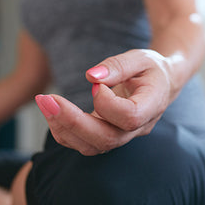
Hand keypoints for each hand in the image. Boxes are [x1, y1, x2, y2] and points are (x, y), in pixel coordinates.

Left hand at [35, 49, 172, 155]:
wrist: (160, 84)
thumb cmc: (151, 69)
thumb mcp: (140, 58)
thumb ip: (118, 65)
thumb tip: (91, 77)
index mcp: (152, 106)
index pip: (130, 117)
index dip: (107, 103)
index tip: (97, 84)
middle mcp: (139, 128)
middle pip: (107, 138)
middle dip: (73, 121)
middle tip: (47, 99)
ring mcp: (123, 136)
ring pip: (92, 146)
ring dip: (64, 127)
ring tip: (44, 102)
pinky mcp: (108, 135)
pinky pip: (84, 143)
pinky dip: (64, 130)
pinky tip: (52, 110)